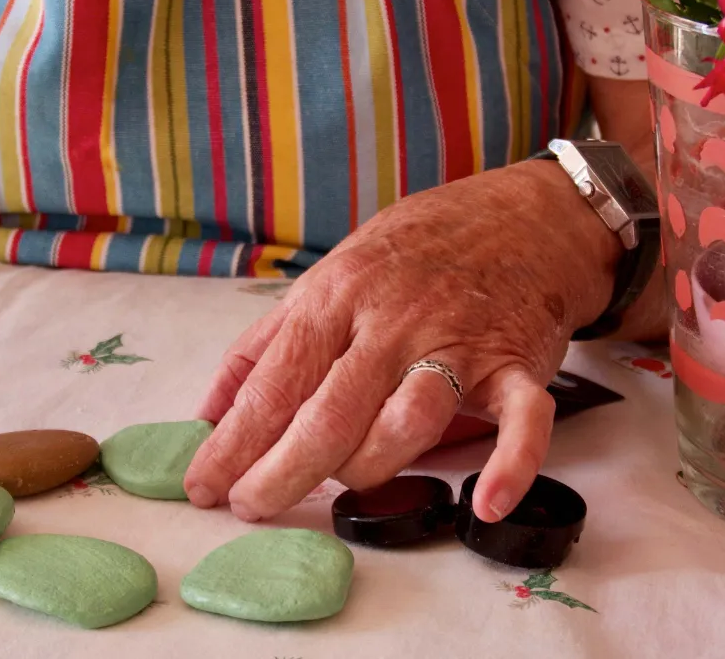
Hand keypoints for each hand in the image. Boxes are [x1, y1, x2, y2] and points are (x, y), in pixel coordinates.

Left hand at [183, 160, 618, 523]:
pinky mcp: (517, 365)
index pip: (275, 382)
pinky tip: (485, 505)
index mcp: (338, 296)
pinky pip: (521, 421)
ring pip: (409, 420)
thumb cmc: (413, 253)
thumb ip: (266, 345)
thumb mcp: (328, 275)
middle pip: (331, 413)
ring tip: (340, 490)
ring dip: (369, 468)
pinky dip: (510, 464)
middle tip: (251, 508)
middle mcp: (394, 322)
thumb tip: (208, 413)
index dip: (234, 442)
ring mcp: (458, 344)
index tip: (203, 485)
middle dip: (282, 471)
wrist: (521, 216)